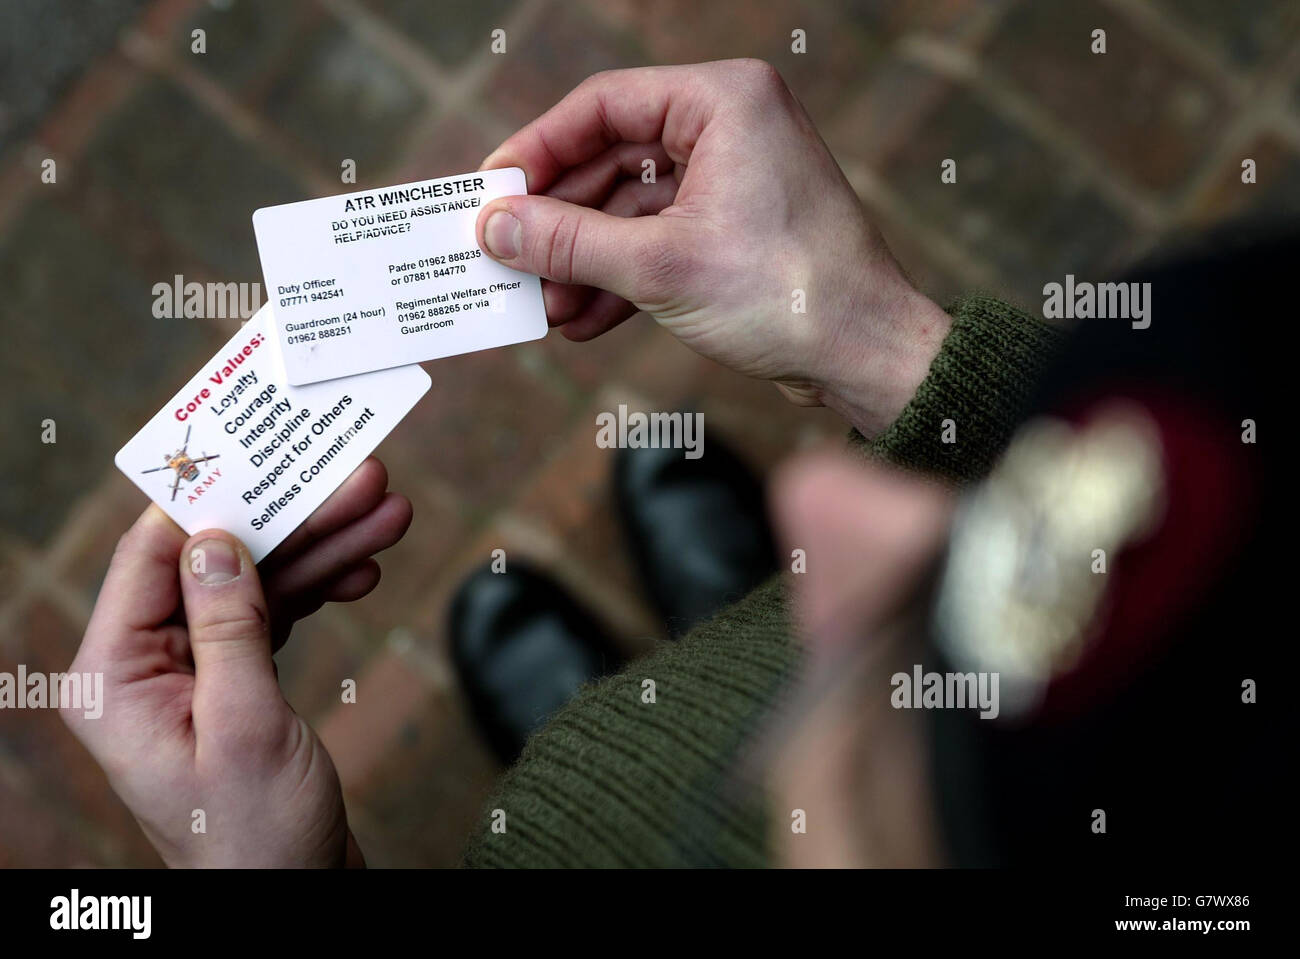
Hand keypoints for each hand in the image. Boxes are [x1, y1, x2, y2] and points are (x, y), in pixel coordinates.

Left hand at [61, 457, 411, 866]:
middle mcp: (145, 667)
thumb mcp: (244, 726)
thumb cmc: (255, 837)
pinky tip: (366, 566)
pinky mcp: (235, 684)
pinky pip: (276, 615)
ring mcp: (192, 674)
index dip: (213, 497)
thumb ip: (228, 627)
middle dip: (295, 519)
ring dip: (322, 547)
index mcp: (115, 678)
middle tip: (361, 478)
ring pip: (257, 582)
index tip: (265, 449)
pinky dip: (322, 589)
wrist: (295, 900)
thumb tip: (215, 539)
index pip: (153, 557)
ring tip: (385, 511)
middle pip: (219, 563)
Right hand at [475, 59, 951, 436]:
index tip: (489, 193)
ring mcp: (734, 179)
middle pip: (612, 160)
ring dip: (585, 260)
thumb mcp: (661, 267)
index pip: (603, 106)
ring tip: (543, 306)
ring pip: (632, 210)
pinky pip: (659, 241)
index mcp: (724, 101)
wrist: (868, 356)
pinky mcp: (736, 229)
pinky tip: (583, 320)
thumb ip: (569, 243)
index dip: (537, 150)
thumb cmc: (788, 294)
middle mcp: (730, 127)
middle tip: (507, 261)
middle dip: (559, 223)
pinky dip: (621, 279)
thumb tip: (494, 229)